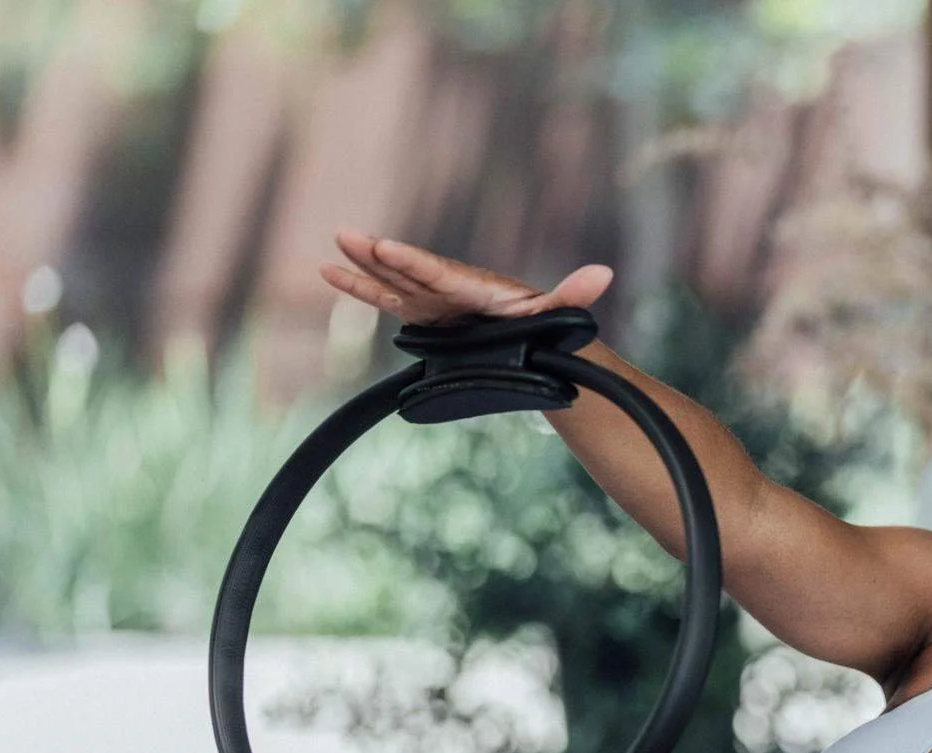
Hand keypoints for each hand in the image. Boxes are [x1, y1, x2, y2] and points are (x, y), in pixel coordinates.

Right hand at [319, 227, 612, 327]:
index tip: (388, 247)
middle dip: (379, 254)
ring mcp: (430, 297)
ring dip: (362, 264)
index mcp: (474, 285)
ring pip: (391, 278)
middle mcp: (447, 285)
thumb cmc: (545, 325)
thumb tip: (604, 274)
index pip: (439, 272)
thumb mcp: (559, 312)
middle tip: (348, 235)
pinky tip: (326, 272)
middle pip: (408, 268)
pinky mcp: (420, 312)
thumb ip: (574, 295)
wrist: (534, 339)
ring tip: (334, 243)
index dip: (413, 261)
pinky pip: (383, 298)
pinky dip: (358, 287)